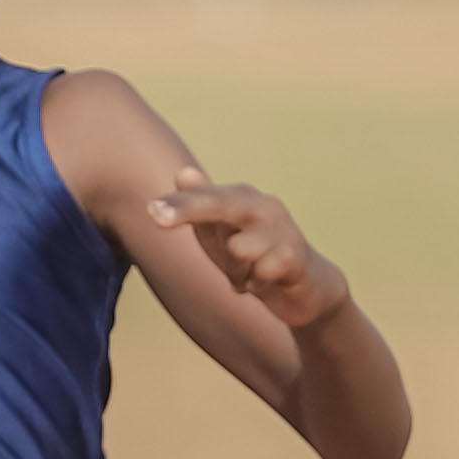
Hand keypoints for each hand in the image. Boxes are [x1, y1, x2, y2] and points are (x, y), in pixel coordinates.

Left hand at [146, 167, 347, 331]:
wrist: (307, 288)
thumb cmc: (255, 257)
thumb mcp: (222, 236)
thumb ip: (199, 208)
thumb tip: (182, 171)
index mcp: (242, 198)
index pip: (206, 196)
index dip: (179, 204)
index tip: (152, 210)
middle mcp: (264, 206)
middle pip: (223, 204)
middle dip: (190, 209)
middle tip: (156, 217)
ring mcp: (282, 230)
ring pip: (238, 249)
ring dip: (236, 270)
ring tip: (249, 273)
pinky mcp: (296, 257)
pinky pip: (260, 273)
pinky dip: (256, 284)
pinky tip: (267, 281)